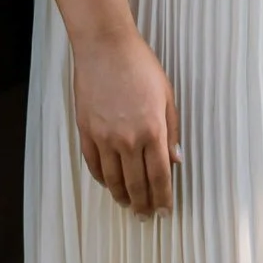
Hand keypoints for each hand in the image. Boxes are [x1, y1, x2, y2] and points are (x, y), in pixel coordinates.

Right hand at [72, 24, 180, 216]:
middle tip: (145, 216)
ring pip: (113, 179)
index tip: (164, 211)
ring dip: (121, 196)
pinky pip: (93, 164)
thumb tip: (176, 160)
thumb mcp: (167, 95)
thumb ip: (172, 131)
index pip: (159, 177)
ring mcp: (104, 136)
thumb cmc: (139, 65)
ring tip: (128, 204)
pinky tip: (108, 183)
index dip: (162, 198)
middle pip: (136, 184)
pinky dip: (101, 178)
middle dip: (143, 204)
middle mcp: (128, 139)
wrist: (105, 46)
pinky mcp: (86, 130)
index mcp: (153, 130)